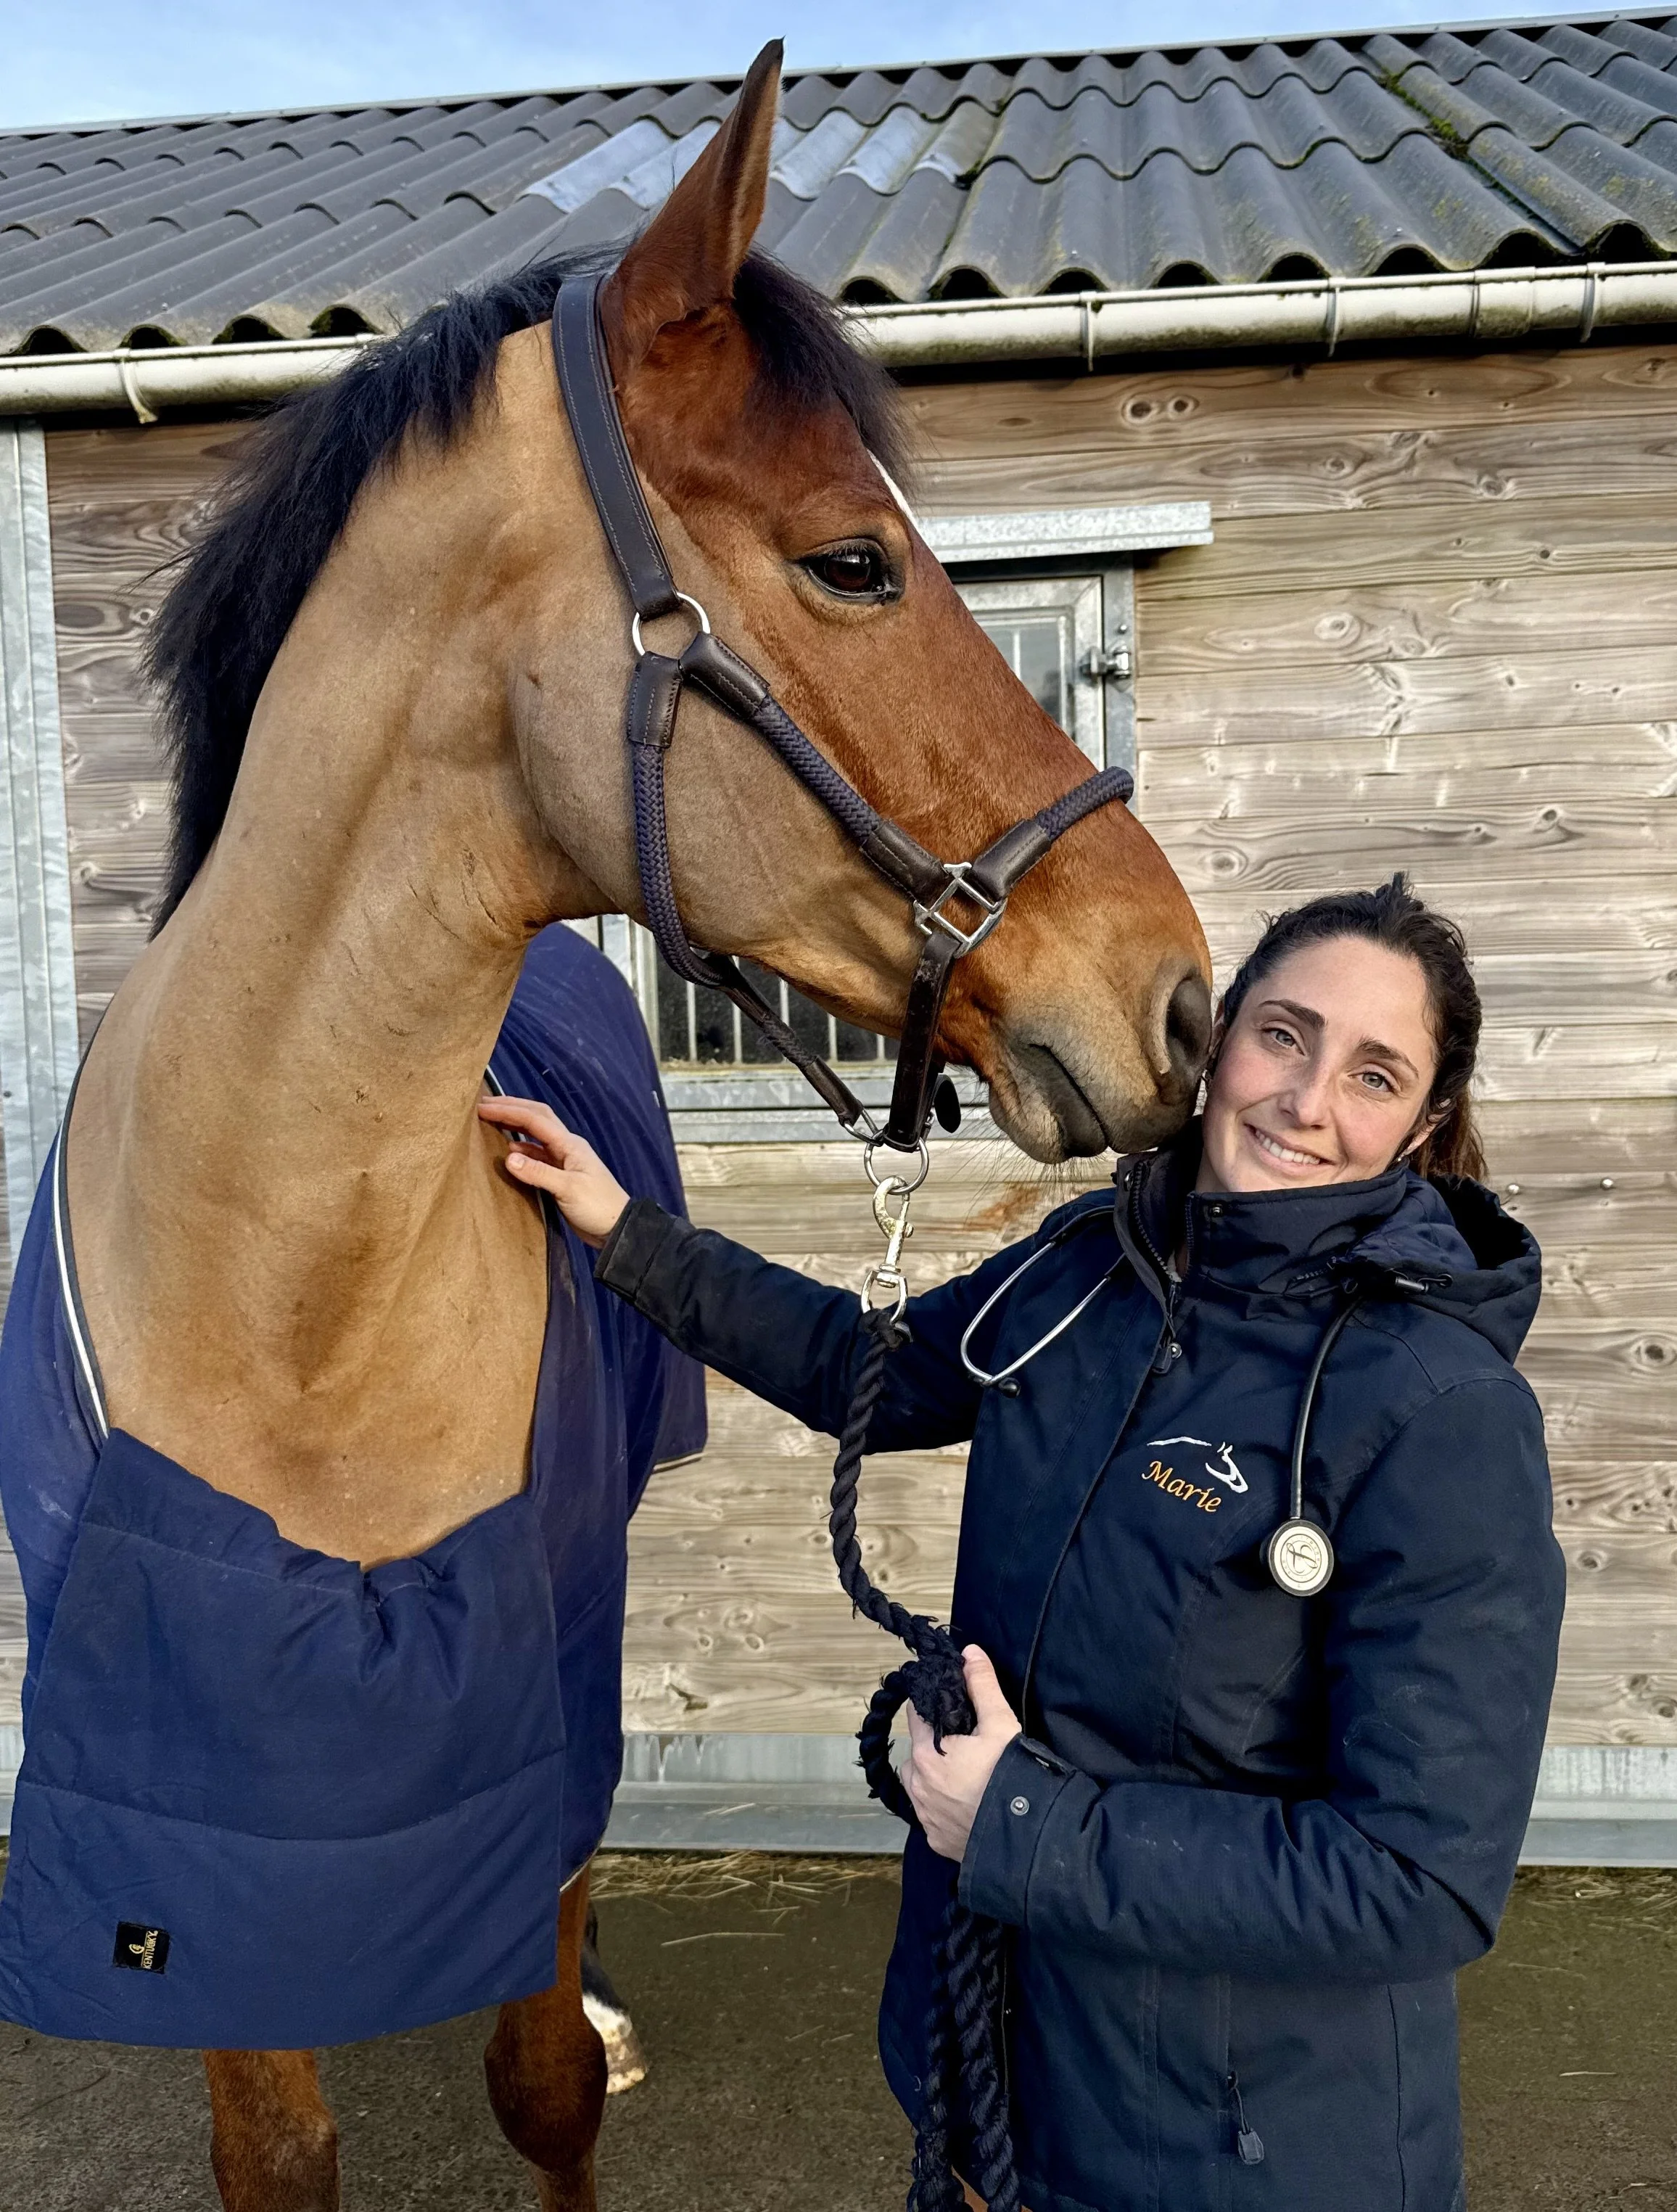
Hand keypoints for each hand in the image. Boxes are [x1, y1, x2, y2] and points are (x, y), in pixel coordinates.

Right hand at [477, 1097, 630, 1247]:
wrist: (617, 1228)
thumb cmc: (597, 1206)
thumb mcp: (568, 1189)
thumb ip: (538, 1173)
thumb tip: (508, 1157)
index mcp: (569, 1144)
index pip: (535, 1119)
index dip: (508, 1111)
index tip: (482, 1107)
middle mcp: (565, 1146)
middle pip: (537, 1118)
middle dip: (512, 1108)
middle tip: (484, 1104)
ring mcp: (563, 1160)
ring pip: (535, 1134)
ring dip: (515, 1125)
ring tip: (491, 1120)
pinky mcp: (559, 1175)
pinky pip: (536, 1154)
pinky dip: (521, 1148)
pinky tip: (508, 1151)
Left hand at [902, 1647, 1021, 1863]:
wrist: (1025, 1840)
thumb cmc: (1010, 1776)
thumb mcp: (1001, 1724)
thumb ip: (983, 1685)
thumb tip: (970, 1652)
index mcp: (927, 1752)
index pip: (917, 1715)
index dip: (932, 1704)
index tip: (948, 1704)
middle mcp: (917, 1785)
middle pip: (917, 1751)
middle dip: (935, 1742)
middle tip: (966, 1743)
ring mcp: (926, 1817)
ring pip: (920, 1785)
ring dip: (935, 1776)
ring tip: (966, 1775)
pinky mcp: (937, 1841)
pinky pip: (933, 1815)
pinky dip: (944, 1806)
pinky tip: (968, 1805)